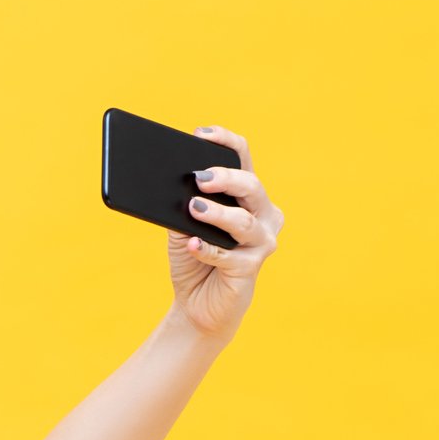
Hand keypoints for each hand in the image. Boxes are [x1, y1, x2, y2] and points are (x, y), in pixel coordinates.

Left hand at [167, 123, 283, 340]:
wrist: (197, 305)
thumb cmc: (194, 259)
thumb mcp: (183, 226)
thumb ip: (184, 205)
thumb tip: (176, 186)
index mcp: (246, 196)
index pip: (243, 158)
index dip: (225, 142)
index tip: (201, 134)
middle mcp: (262, 215)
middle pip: (251, 186)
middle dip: (226, 178)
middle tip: (199, 178)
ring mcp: (261, 242)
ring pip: (244, 222)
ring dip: (217, 214)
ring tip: (194, 209)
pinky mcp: (250, 270)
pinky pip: (229, 257)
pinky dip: (208, 250)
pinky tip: (193, 244)